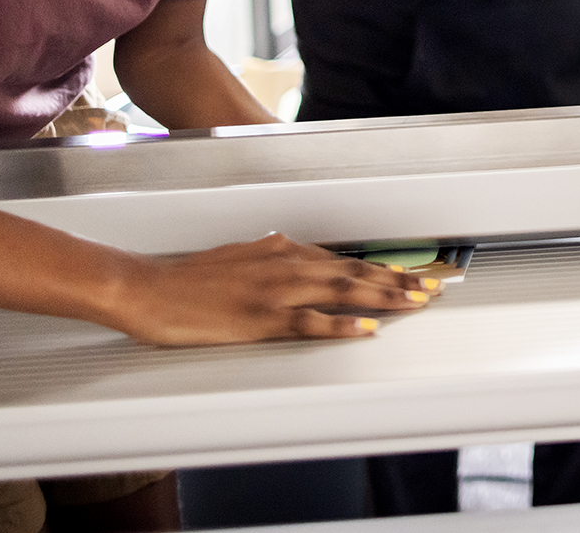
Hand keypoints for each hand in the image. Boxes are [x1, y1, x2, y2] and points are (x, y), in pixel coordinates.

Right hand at [103, 232, 440, 345]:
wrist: (146, 287)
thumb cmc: (186, 279)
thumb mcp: (239, 258)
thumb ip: (270, 258)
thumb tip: (292, 254)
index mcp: (280, 250)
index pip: (344, 259)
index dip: (382, 268)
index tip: (411, 274)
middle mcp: (284, 263)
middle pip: (354, 270)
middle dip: (398, 279)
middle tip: (433, 286)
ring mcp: (273, 290)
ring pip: (341, 290)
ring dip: (383, 296)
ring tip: (416, 301)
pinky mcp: (257, 317)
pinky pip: (308, 321)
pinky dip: (340, 324)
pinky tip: (364, 329)